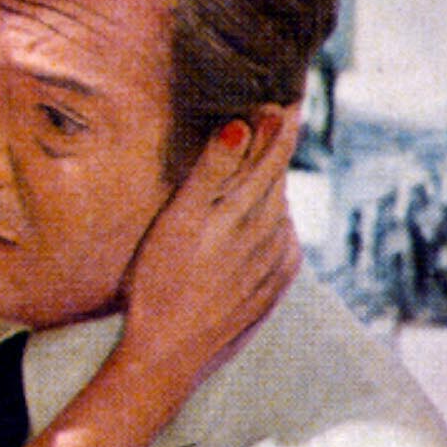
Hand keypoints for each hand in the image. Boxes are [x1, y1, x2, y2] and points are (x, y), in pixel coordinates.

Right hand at [117, 104, 301, 391]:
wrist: (168, 356)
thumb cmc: (159, 284)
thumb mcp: (177, 221)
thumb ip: (212, 170)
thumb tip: (242, 125)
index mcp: (251, 210)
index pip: (275, 150)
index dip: (281, 118)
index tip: (287, 90)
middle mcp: (275, 233)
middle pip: (278, 174)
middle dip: (275, 143)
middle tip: (276, 109)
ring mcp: (279, 261)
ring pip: (277, 206)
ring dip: (269, 181)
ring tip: (257, 155)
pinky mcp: (276, 284)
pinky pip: (278, 238)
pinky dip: (267, 218)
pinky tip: (249, 215)